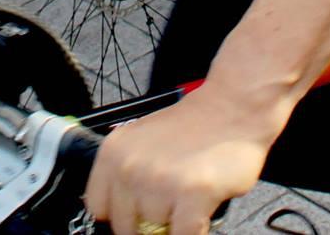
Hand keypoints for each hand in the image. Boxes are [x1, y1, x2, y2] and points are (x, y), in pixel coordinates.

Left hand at [83, 84, 277, 234]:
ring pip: (157, 232)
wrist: (230, 108)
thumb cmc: (190, 126)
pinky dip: (193, 232)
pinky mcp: (192, 193)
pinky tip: (199, 216)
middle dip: (148, 224)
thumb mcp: (140, 142)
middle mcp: (130, 167)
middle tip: (168, 208)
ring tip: (187, 199)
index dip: (121, 215)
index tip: (135, 216)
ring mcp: (160, 181)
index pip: (99, 208)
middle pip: (126, 227)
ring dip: (174, 223)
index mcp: (112, 153)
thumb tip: (120, 215)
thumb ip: (125, 175)